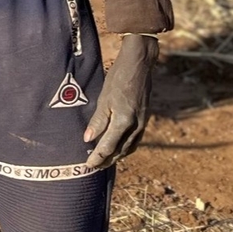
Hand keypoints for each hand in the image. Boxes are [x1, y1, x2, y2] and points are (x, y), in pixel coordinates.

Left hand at [84, 34, 157, 168]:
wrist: (139, 64)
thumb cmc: (118, 78)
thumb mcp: (104, 99)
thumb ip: (98, 121)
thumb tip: (88, 139)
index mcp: (124, 122)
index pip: (108, 147)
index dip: (97, 158)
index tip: (87, 165)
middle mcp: (135, 126)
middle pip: (120, 151)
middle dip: (107, 160)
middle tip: (94, 167)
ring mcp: (142, 123)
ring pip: (129, 147)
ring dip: (117, 156)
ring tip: (105, 160)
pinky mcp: (145, 118)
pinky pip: (136, 139)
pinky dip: (126, 147)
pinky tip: (120, 146)